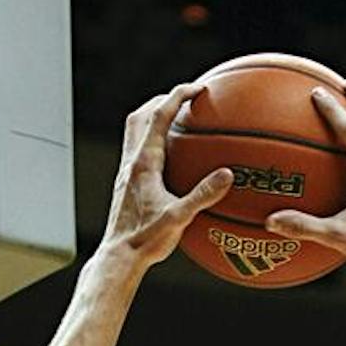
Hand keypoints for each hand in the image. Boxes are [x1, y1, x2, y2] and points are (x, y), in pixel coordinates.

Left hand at [102, 84, 232, 265]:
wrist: (119, 257)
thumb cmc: (146, 240)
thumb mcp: (179, 218)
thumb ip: (203, 195)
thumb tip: (227, 175)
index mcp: (144, 163)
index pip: (159, 115)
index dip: (179, 95)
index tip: (198, 88)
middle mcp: (131, 162)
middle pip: (142, 115)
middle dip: (164, 100)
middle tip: (186, 100)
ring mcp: (125, 173)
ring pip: (135, 131)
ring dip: (153, 118)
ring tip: (175, 120)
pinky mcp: (125, 185)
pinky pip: (137, 151)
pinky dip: (152, 141)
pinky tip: (169, 157)